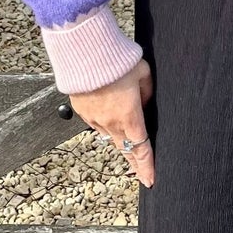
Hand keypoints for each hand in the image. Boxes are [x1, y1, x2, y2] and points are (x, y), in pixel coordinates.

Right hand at [69, 58, 154, 186]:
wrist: (86, 53)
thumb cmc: (116, 60)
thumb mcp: (143, 74)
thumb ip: (147, 92)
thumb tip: (144, 103)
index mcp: (130, 116)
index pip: (141, 149)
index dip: (147, 166)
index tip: (150, 179)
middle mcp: (111, 122)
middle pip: (125, 150)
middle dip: (134, 164)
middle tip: (141, 175)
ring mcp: (94, 118)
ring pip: (110, 138)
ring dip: (119, 144)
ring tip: (127, 150)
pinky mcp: (82, 111)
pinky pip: (96, 125)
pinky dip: (105, 127)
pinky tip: (109, 124)